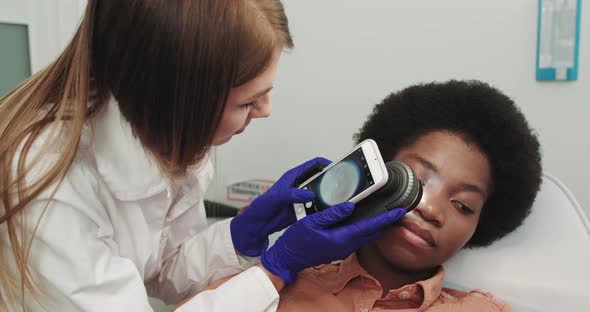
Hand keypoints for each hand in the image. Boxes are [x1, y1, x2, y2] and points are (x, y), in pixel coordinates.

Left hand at [230, 157, 330, 256]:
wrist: (255, 227)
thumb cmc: (260, 208)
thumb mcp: (276, 198)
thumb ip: (292, 194)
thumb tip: (309, 194)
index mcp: (292, 177)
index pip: (313, 164)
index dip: (326, 163)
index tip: (338, 167)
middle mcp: (298, 187)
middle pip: (319, 180)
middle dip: (330, 182)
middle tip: (341, 188)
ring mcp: (300, 199)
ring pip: (319, 195)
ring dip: (326, 199)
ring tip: (336, 202)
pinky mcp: (301, 211)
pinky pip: (315, 209)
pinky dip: (320, 211)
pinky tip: (326, 214)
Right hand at [260, 203, 405, 283]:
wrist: (288, 258)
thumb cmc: (296, 241)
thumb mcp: (311, 222)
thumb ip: (332, 214)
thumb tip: (350, 206)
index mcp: (341, 238)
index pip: (369, 227)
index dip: (386, 218)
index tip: (399, 211)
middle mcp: (345, 246)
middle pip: (372, 232)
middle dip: (384, 221)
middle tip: (394, 209)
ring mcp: (343, 249)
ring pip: (365, 236)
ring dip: (374, 225)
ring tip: (382, 213)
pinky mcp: (339, 249)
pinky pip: (356, 238)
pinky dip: (363, 229)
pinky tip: (361, 220)